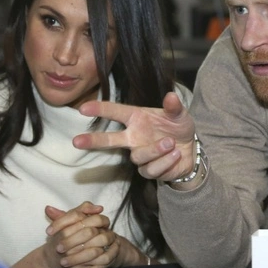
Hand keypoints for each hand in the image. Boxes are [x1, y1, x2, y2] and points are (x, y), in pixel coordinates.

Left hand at [46, 204, 149, 267]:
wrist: (105, 247)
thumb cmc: (84, 234)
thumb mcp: (74, 224)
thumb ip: (62, 217)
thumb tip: (48, 209)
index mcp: (95, 218)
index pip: (80, 215)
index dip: (63, 222)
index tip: (49, 231)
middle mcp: (105, 230)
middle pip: (90, 232)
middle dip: (72, 241)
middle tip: (58, 248)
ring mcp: (110, 244)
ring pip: (96, 251)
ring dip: (78, 258)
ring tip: (63, 263)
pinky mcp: (110, 259)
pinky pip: (99, 267)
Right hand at [72, 92, 196, 181]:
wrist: (191, 150)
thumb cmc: (178, 128)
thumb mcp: (179, 115)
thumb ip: (174, 107)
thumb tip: (171, 96)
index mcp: (137, 118)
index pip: (115, 112)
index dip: (100, 109)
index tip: (83, 108)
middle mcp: (133, 136)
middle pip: (109, 140)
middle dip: (93, 141)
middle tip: (76, 141)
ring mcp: (138, 155)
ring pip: (138, 156)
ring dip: (155, 150)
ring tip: (171, 143)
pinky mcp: (147, 170)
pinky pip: (151, 169)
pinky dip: (166, 161)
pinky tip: (175, 154)